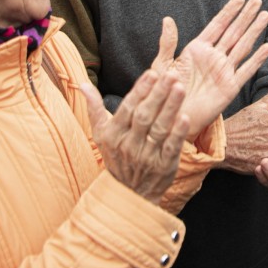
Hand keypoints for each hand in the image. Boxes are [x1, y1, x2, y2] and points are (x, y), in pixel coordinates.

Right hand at [82, 68, 189, 203]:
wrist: (127, 194)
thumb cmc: (116, 156)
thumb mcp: (101, 135)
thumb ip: (94, 109)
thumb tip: (82, 85)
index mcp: (113, 134)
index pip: (127, 108)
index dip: (140, 91)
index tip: (152, 73)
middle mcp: (128, 145)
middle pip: (144, 116)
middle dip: (158, 94)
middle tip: (171, 75)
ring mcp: (146, 157)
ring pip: (159, 129)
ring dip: (170, 108)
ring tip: (180, 88)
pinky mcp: (163, 166)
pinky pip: (171, 148)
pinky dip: (178, 133)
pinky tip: (185, 117)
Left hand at [148, 0, 267, 136]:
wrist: (171, 118)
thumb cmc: (164, 93)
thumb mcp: (162, 65)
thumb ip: (168, 43)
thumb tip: (167, 19)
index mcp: (197, 50)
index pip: (217, 26)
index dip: (229, 12)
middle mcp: (213, 58)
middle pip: (233, 32)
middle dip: (245, 16)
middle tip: (257, 0)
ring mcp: (223, 72)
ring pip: (242, 47)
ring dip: (254, 31)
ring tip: (264, 16)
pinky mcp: (230, 87)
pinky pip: (246, 71)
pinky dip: (257, 59)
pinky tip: (266, 47)